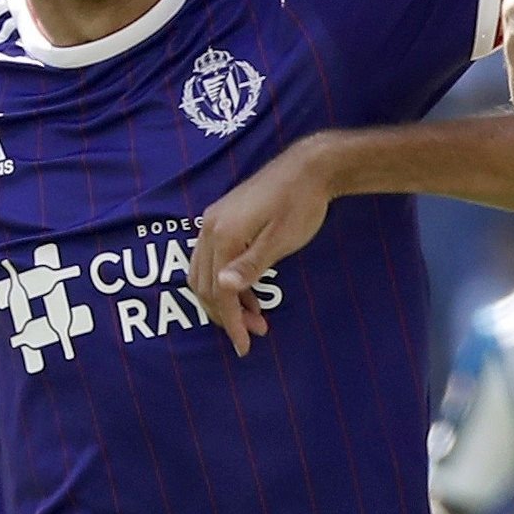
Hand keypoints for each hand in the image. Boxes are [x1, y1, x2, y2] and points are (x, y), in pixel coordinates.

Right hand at [190, 136, 337, 355]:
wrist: (309, 167)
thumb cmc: (300, 204)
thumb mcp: (280, 241)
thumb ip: (250, 266)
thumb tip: (223, 288)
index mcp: (222, 234)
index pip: (218, 291)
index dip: (230, 322)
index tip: (245, 346)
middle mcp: (209, 227)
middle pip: (204, 285)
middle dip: (226, 314)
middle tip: (253, 333)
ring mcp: (214, 220)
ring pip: (205, 273)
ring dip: (225, 299)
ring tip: (255, 318)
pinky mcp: (223, 218)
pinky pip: (214, 258)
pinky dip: (227, 281)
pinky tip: (249, 293)